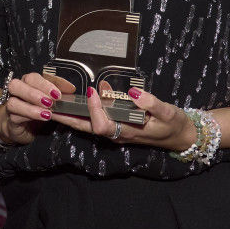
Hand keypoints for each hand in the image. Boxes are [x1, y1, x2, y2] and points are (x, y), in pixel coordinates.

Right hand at [0, 72, 75, 144]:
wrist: (25, 127)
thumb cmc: (39, 109)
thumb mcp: (52, 99)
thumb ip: (61, 91)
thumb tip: (71, 88)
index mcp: (28, 82)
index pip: (34, 77)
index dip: (46, 84)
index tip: (60, 93)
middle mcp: (18, 90)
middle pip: (19, 83)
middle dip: (36, 91)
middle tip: (51, 102)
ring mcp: (12, 104)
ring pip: (13, 101)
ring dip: (31, 106)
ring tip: (47, 113)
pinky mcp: (11, 119)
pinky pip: (14, 116)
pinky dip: (28, 116)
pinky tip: (40, 118)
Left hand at [48, 83, 194, 149]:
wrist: (181, 136)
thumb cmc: (175, 125)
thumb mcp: (168, 112)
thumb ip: (151, 103)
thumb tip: (132, 92)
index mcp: (127, 133)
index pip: (102, 125)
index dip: (94, 110)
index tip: (93, 91)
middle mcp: (118, 134)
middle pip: (87, 128)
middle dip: (67, 118)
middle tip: (48, 108)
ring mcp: (117, 131)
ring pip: (89, 125)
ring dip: (72, 115)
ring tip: (54, 104)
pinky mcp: (118, 126)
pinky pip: (97, 120)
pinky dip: (85, 111)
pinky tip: (80, 99)